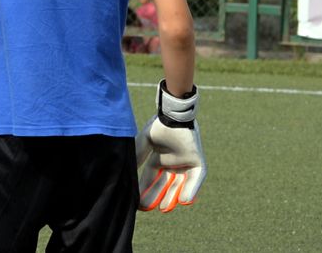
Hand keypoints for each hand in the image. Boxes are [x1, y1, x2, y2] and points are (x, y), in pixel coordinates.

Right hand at [135, 80, 205, 211]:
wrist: (174, 116)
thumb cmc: (158, 127)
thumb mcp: (144, 143)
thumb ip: (137, 156)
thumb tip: (126, 170)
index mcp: (159, 159)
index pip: (150, 178)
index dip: (144, 189)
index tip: (137, 201)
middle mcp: (172, 164)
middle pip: (164, 184)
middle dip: (156, 197)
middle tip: (148, 208)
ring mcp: (185, 164)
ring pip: (179, 185)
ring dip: (172, 197)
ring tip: (165, 209)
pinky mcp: (198, 163)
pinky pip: (196, 179)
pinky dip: (191, 189)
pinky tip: (185, 200)